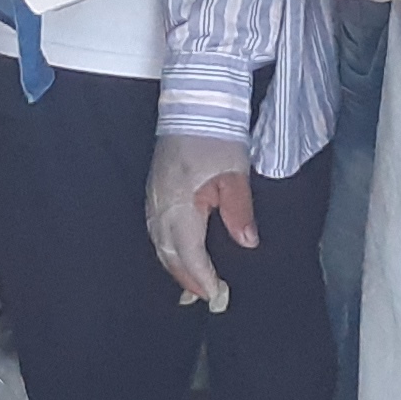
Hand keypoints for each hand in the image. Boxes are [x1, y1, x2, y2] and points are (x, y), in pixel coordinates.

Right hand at [144, 133, 252, 309]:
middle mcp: (160, 205)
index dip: (202, 278)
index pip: (189, 253)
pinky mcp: (154, 189)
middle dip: (187, 278)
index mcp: (179, 204)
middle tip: (206, 297)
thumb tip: (247, 242)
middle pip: (169, 254)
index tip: (216, 296)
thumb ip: (239, 210)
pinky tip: (178, 253)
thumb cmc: (215, 134)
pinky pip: (156, 229)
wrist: (193, 103)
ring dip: (175, 266)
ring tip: (192, 284)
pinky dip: (167, 248)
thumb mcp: (235, 173)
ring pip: (159, 243)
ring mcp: (153, 197)